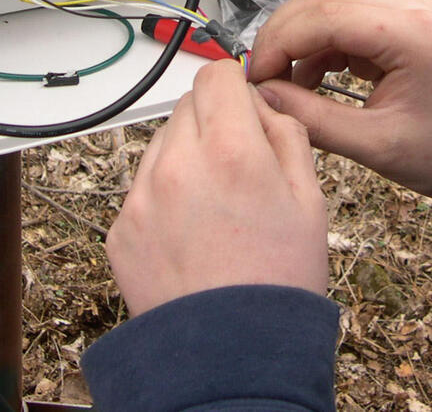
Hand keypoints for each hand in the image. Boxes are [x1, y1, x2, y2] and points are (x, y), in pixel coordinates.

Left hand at [105, 61, 327, 316]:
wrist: (231, 355)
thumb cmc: (276, 282)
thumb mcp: (310, 199)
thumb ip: (285, 133)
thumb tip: (261, 100)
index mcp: (230, 151)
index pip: (217, 75)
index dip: (235, 83)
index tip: (242, 100)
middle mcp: (178, 165)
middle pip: (188, 106)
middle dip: (214, 122)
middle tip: (238, 165)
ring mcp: (142, 197)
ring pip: (162, 144)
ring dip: (186, 158)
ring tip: (215, 208)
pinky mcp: (121, 227)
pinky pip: (142, 188)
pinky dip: (164, 197)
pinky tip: (191, 233)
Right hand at [247, 0, 431, 212]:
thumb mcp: (376, 147)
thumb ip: (312, 120)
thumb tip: (262, 99)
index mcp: (410, 32)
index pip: (322, 15)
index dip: (278, 43)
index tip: (255, 79)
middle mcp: (409, 7)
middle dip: (282, 38)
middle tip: (261, 81)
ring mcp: (405, 9)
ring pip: (327, 6)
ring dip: (298, 42)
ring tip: (287, 88)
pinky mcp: (399, 20)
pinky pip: (343, 20)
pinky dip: (318, 47)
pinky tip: (312, 82)